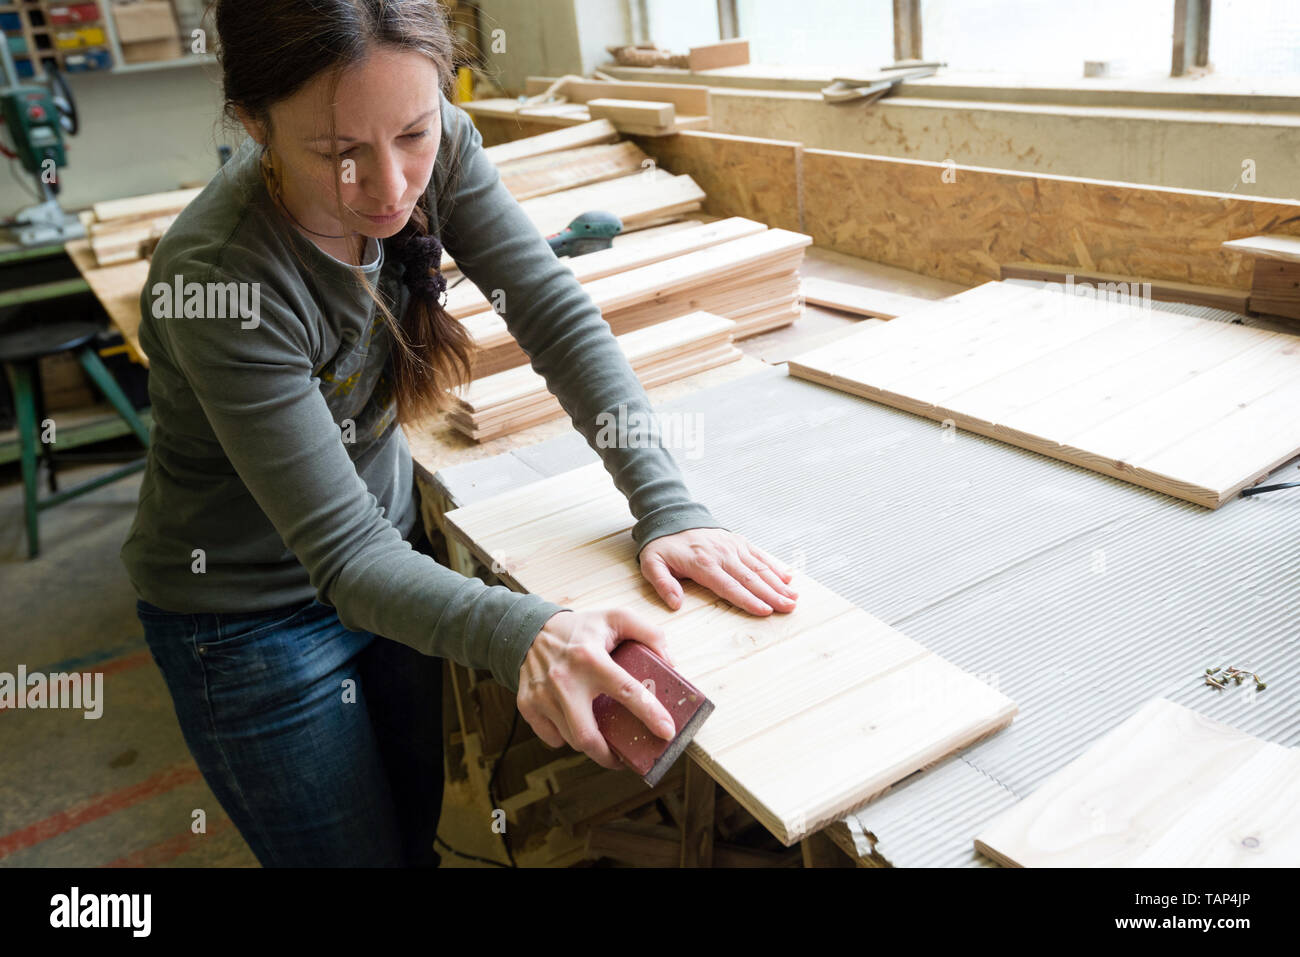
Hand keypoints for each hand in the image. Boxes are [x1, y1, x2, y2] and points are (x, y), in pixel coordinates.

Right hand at [517, 608, 676, 769]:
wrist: (531, 629)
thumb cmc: (581, 628)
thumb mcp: (617, 617)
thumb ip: (649, 633)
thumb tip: (669, 663)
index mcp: (590, 658)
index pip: (626, 691)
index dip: (650, 714)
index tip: (667, 732)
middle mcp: (564, 680)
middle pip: (588, 735)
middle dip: (609, 757)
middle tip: (625, 759)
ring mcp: (542, 695)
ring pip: (571, 739)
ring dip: (592, 747)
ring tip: (604, 742)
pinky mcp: (527, 705)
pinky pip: (552, 738)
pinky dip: (566, 739)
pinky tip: (576, 727)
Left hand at [639, 527, 797, 614]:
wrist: (671, 518)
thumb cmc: (663, 546)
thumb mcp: (652, 564)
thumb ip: (663, 584)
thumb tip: (675, 604)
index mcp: (703, 564)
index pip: (729, 586)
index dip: (748, 600)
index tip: (765, 611)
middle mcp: (722, 555)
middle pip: (750, 579)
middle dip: (771, 595)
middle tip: (789, 608)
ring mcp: (732, 547)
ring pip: (759, 568)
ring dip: (778, 583)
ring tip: (793, 598)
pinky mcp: (738, 541)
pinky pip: (759, 555)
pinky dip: (774, 567)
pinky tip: (787, 578)